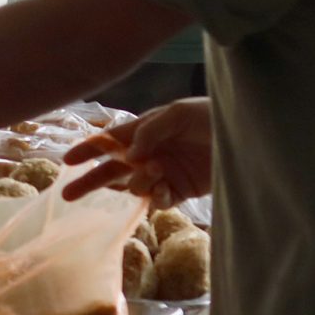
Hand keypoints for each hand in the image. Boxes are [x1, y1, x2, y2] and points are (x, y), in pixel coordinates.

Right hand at [63, 98, 213, 207]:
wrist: (247, 135)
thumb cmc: (211, 116)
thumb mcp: (178, 113)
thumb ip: (149, 131)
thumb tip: (128, 156)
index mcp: (144, 131)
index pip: (109, 142)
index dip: (88, 150)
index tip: (67, 161)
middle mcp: (149, 153)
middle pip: (112, 169)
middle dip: (91, 181)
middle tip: (68, 195)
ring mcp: (164, 173)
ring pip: (134, 186)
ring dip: (138, 182)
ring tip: (155, 172)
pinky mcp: (181, 191)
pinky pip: (158, 200)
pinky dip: (157, 198)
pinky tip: (165, 189)